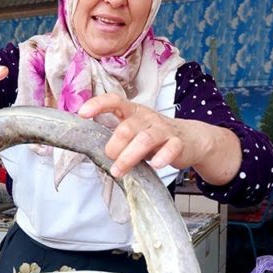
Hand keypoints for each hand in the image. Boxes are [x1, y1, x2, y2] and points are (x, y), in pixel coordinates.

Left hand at [78, 93, 199, 178]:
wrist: (189, 139)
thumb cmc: (154, 136)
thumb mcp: (134, 132)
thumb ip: (116, 137)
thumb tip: (92, 150)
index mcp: (133, 112)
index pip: (114, 101)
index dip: (98, 105)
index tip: (83, 113)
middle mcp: (147, 117)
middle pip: (126, 128)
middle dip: (114, 146)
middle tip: (110, 161)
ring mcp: (163, 129)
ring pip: (144, 139)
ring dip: (129, 156)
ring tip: (119, 171)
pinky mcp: (177, 143)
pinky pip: (170, 148)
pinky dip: (162, 156)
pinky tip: (156, 165)